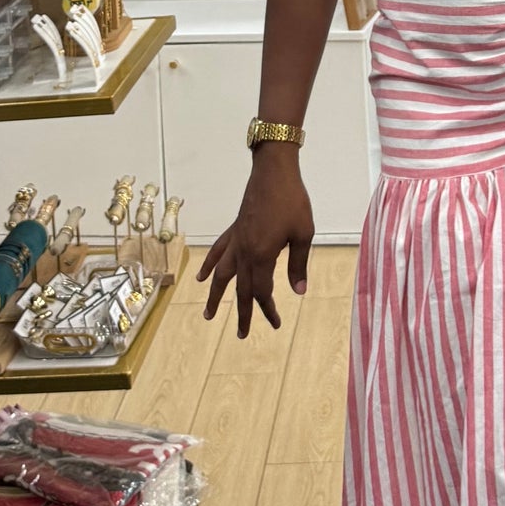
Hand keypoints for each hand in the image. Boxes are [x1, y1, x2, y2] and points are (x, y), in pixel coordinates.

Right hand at [197, 148, 313, 337]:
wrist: (274, 170)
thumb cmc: (293, 200)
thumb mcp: (304, 233)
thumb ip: (299, 264)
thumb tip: (299, 291)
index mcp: (262, 255)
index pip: (262, 291)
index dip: (268, 309)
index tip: (275, 323)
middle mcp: (244, 251)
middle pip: (241, 289)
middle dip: (242, 313)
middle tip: (241, 335)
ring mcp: (237, 240)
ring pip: (221, 275)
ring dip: (214, 296)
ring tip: (208, 315)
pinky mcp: (235, 229)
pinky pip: (219, 251)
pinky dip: (210, 265)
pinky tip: (201, 276)